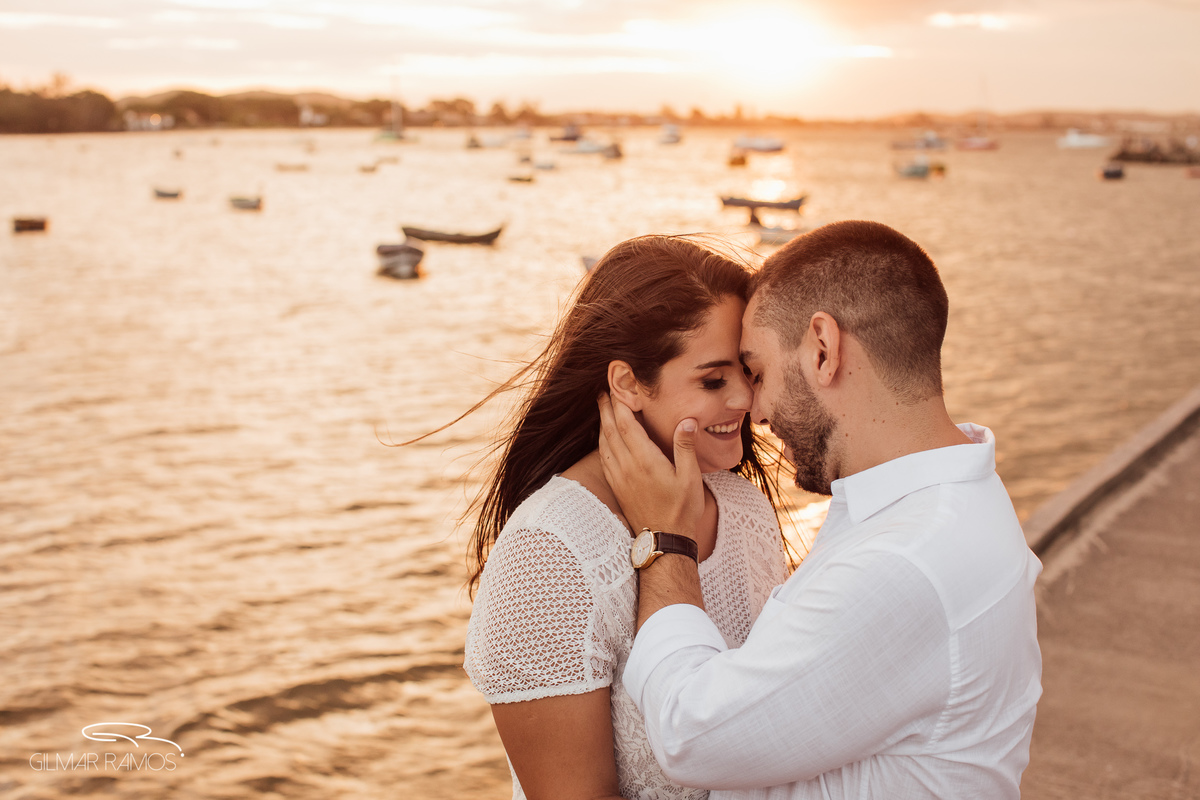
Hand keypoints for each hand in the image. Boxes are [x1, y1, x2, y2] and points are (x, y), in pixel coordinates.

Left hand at [597, 393, 703, 538]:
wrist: (664, 541)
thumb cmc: (682, 510)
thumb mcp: (691, 477)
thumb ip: (685, 447)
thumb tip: (687, 420)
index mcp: (645, 460)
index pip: (627, 425)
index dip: (620, 405)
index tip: (616, 389)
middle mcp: (628, 467)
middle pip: (611, 431)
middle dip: (606, 409)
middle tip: (603, 392)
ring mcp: (619, 478)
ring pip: (604, 444)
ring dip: (602, 424)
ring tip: (603, 410)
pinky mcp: (617, 488)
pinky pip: (604, 459)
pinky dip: (602, 443)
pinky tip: (604, 439)